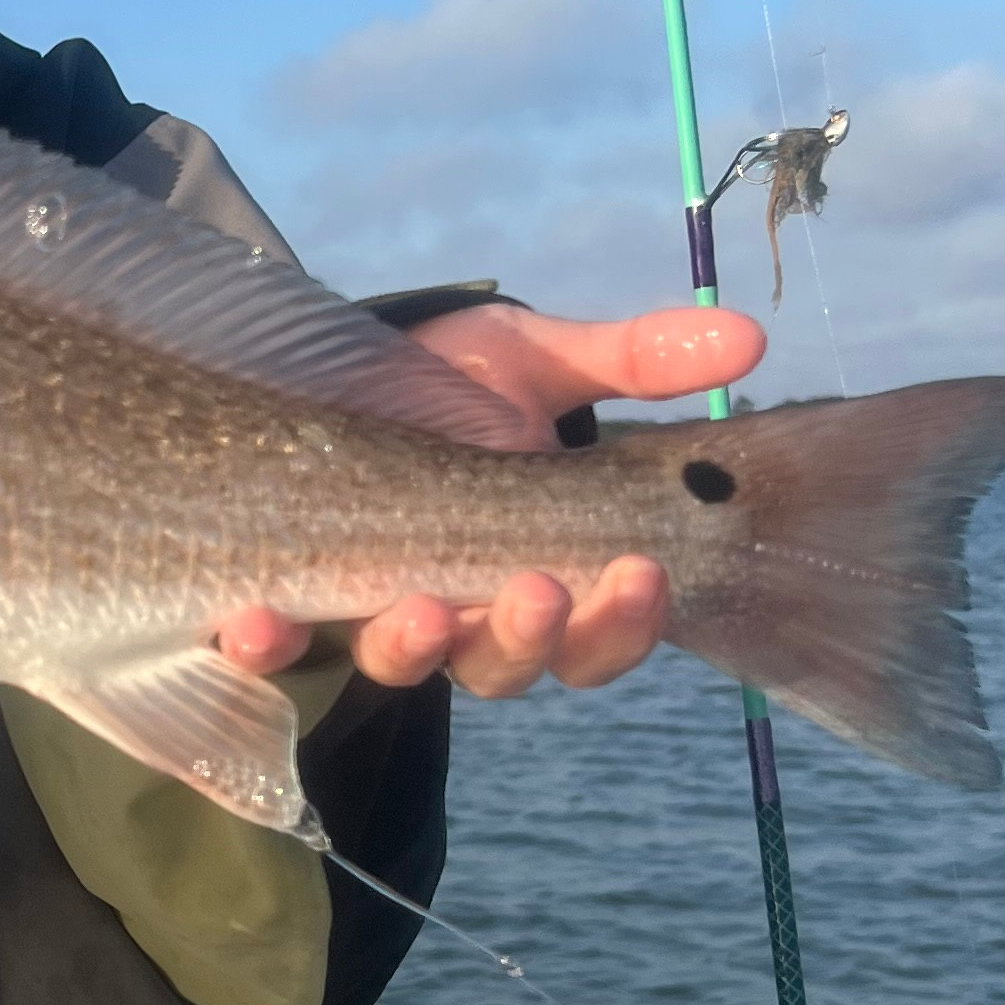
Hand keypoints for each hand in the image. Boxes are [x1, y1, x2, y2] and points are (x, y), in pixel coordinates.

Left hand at [213, 299, 766, 701]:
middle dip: (531, 635)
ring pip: (408, 665)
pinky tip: (255, 621)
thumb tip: (748, 338)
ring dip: (419, 644)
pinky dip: (267, 645)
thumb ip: (634, 359)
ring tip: (424, 608)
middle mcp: (462, 617)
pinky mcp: (281, 609)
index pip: (599, 634)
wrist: (323, 361)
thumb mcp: (539, 359)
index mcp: (537, 576)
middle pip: (511, 666)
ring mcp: (371, 618)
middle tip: (538, 592)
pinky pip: (276, 653)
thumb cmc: (443, 376)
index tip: (645, 573)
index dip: (625, 620)